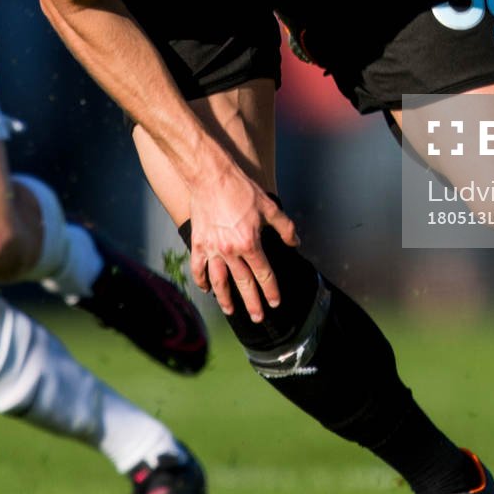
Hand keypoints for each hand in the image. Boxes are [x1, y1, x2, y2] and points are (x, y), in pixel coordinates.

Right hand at [187, 162, 299, 322]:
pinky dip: (202, 280)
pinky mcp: (199, 243)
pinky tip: (206, 289)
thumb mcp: (269, 206)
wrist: (211, 176)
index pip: (264, 274)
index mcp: (251, 243)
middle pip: (243, 284)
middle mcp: (231, 251)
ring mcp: (213, 249)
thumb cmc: (241, 189)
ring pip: (219, 281)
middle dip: (252, 303)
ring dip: (225, 299)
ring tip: (230, 310)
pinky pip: (199, 268)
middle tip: (257, 318)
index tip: (275, 303)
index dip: (271, 291)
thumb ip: (285, 227)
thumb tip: (295, 243)